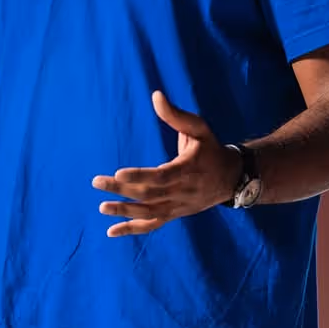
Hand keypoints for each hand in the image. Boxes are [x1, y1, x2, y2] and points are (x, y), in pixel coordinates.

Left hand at [92, 91, 240, 236]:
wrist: (231, 178)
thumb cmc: (210, 148)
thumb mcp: (199, 128)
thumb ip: (176, 115)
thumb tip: (155, 95)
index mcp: (188, 170)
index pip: (161, 177)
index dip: (139, 176)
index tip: (118, 172)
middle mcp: (183, 192)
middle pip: (149, 195)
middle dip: (122, 190)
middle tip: (97, 182)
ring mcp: (178, 206)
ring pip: (149, 213)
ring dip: (124, 212)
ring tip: (102, 206)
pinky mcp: (174, 214)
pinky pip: (152, 224)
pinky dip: (132, 229)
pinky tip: (111, 231)